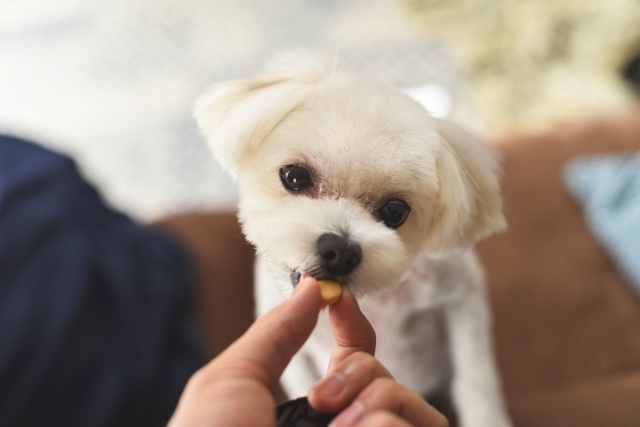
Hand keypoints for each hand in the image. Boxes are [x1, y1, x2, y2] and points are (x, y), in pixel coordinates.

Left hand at [167, 276, 447, 426]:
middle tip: (322, 400)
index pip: (351, 355)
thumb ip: (276, 331)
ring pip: (405, 400)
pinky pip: (423, 425)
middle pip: (382, 371)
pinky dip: (385, 425)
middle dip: (357, 369)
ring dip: (374, 402)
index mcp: (310, 411)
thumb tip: (309, 286)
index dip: (352, 322)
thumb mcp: (231, 381)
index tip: (340, 299)